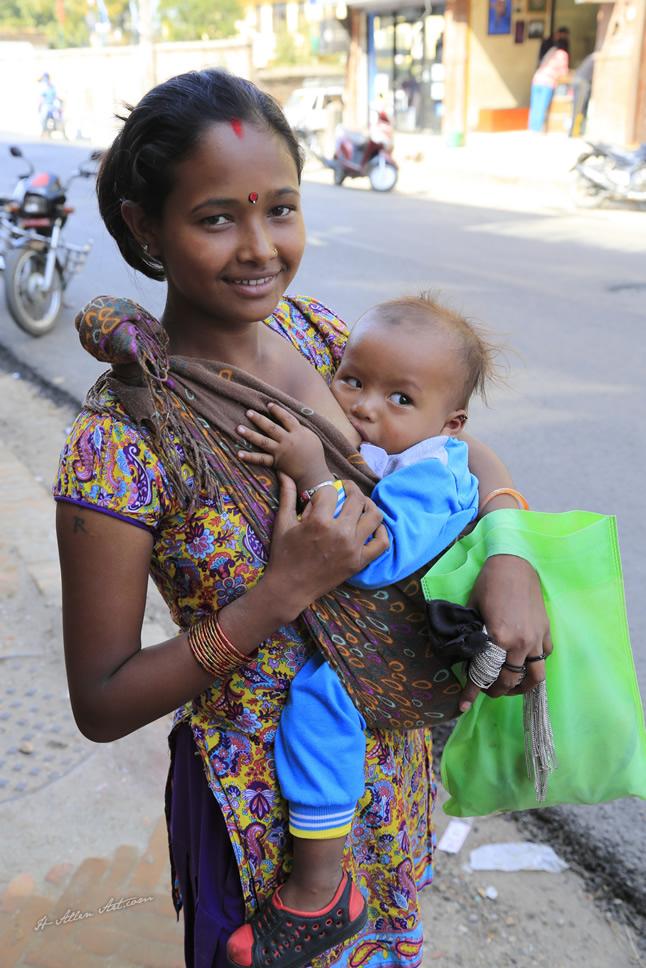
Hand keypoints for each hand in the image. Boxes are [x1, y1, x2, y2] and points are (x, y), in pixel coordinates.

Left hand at [237, 403, 328, 489]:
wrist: (314, 474)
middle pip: (271, 428)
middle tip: (248, 412)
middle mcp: (287, 441)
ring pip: (263, 441)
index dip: (277, 410)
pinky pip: (261, 459)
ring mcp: (280, 452)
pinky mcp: (276, 462)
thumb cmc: (315, 454)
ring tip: (238, 428)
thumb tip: (289, 420)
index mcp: (298, 432)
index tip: (268, 405)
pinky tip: (239, 453)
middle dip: (259, 419)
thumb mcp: (311, 437)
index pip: (286, 418)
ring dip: (250, 434)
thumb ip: (300, 428)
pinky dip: (250, 457)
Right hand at [263, 474, 388, 620]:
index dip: (325, 490)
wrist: (290, 588)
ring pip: (374, 516)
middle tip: (345, 490)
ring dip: (368, 506)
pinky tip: (372, 526)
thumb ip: (288, 496)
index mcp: (319, 522)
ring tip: (360, 505)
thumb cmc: (284, 554)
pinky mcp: (359, 562)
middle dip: (350, 489)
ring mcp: (353, 548)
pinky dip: (382, 532)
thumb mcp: (282, 523)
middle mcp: (340, 533)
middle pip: (356, 499)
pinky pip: (382, 543)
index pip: (330, 491)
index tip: (322, 496)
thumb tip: (285, 473)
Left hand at [458, 555, 552, 711]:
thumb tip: (466, 656)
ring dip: (520, 687)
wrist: (514, 564)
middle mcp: (520, 643)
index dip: (472, 693)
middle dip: (496, 690)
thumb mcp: (473, 611)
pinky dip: (535, 666)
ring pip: (534, 676)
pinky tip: (524, 665)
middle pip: (509, 681)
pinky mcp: (545, 631)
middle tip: (486, 690)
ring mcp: (536, 639)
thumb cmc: (489, 584)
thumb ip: (472, 636)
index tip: (463, 705)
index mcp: (499, 638)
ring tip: (509, 687)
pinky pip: (544, 657)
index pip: (485, 674)